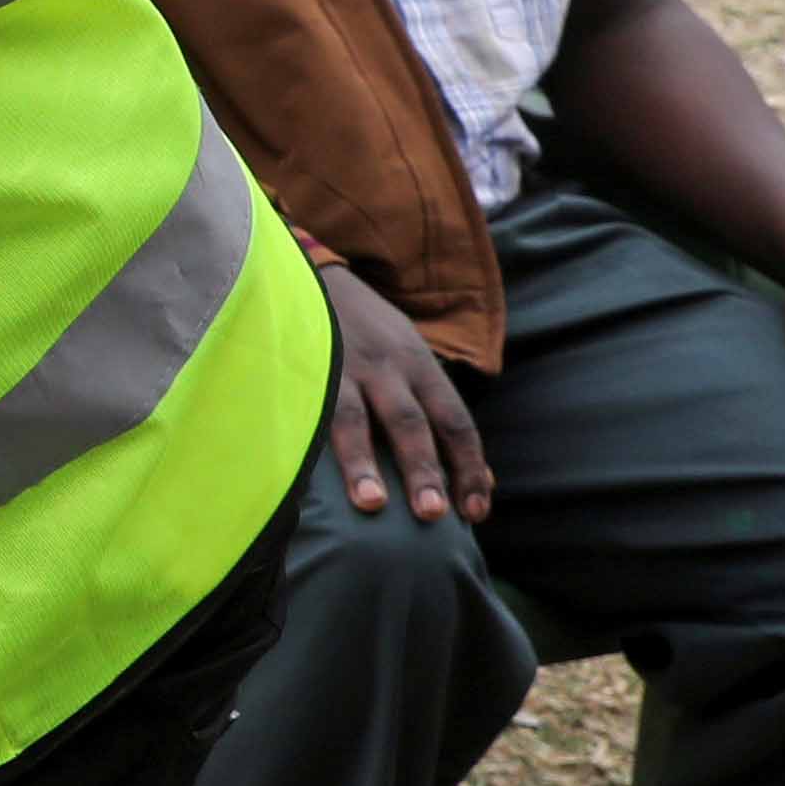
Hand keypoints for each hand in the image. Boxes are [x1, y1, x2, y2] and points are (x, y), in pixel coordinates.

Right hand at [319, 261, 489, 521]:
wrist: (313, 270)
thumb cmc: (364, 329)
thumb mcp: (410, 357)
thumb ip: (438, 411)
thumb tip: (482, 477)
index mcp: (419, 364)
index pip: (454, 421)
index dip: (468, 467)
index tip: (476, 512)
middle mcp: (387, 366)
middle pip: (412, 423)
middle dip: (425, 470)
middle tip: (434, 515)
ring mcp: (342, 366)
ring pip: (358, 419)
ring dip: (366, 464)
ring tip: (372, 503)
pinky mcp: (302, 366)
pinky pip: (310, 408)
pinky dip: (313, 441)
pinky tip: (307, 471)